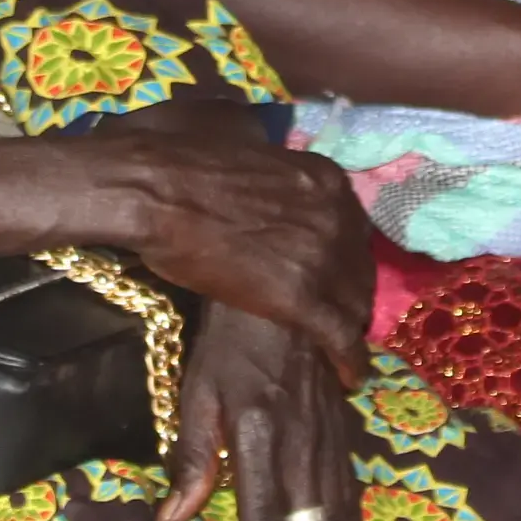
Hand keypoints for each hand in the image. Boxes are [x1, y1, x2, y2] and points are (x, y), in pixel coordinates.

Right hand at [102, 122, 373, 383]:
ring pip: (356, 304)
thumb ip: (267, 158)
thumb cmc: (183, 162)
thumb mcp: (244, 143)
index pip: (354, 229)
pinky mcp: (301, 296)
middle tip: (336, 315)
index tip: (334, 274)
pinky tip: (348, 377)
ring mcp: (323, 256)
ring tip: (338, 349)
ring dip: (348, 327)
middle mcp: (337, 215)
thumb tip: (256, 148)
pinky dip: (348, 360)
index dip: (344, 256)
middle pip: (361, 268)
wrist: (158, 191)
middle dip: (351, 293)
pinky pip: (340, 337)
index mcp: (325, 179)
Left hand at [159, 306, 360, 520]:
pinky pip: (351, 493)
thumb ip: (192, 455)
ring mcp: (330, 438)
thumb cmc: (230, 339)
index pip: (260, 518)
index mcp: (258, 434)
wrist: (291, 287)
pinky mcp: (345, 430)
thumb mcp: (196, 388)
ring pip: (339, 519)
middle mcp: (301, 443)